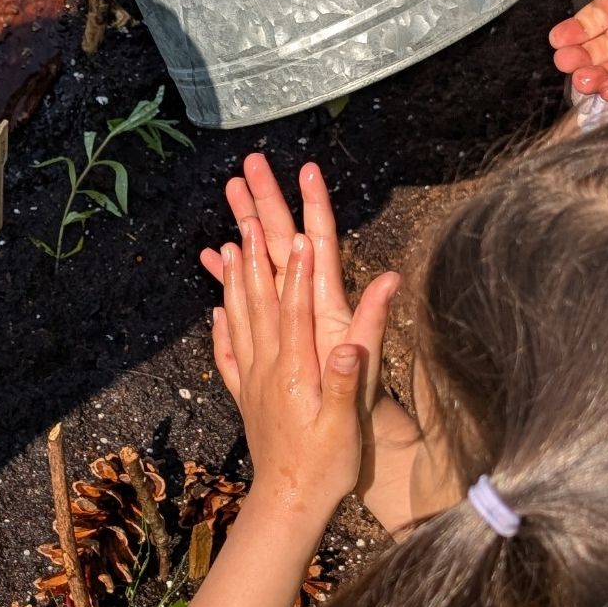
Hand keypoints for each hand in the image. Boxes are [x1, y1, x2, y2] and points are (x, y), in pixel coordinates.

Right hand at [200, 155, 398, 389]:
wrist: (345, 443)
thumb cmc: (358, 412)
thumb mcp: (363, 372)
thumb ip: (372, 326)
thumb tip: (392, 280)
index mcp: (327, 309)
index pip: (321, 246)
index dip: (317, 207)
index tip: (307, 169)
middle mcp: (310, 306)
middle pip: (285, 242)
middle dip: (269, 201)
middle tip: (248, 163)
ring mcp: (292, 318)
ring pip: (266, 261)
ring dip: (249, 227)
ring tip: (230, 191)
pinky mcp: (278, 335)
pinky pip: (250, 297)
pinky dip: (233, 276)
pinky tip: (216, 258)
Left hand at [214, 227, 376, 516]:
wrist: (288, 504)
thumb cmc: (325, 468)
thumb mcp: (344, 428)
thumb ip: (346, 383)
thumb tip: (349, 343)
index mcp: (294, 373)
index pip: (293, 311)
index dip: (297, 273)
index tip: (300, 236)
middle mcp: (267, 370)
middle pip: (260, 305)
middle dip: (256, 261)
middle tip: (249, 222)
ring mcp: (253, 382)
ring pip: (239, 321)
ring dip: (235, 282)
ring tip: (228, 247)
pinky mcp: (247, 397)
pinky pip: (229, 355)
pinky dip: (221, 329)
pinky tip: (216, 311)